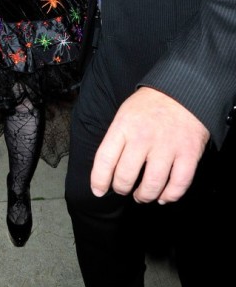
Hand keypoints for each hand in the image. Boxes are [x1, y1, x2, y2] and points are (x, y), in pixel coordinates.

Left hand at [91, 87, 209, 203]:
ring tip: (142, 195)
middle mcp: (144, 137)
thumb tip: (107, 170)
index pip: (105, 159)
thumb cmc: (149, 105)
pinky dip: (170, 196)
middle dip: (121, 189)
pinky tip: (164, 197)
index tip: (98, 191)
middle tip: (123, 189)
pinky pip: (178, 185)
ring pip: (152, 185)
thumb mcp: (125, 114)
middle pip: (126, 176)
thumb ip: (116, 139)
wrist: (183, 90)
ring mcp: (167, 146)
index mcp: (124, 126)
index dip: (99, 180)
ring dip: (144, 196)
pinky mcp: (188, 153)